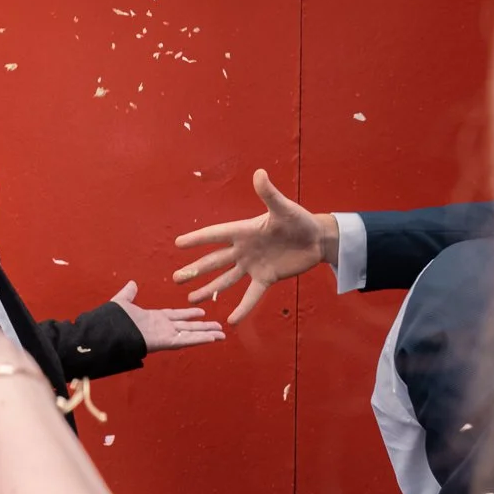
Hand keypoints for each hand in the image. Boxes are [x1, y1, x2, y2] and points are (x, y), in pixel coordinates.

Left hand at [109, 281, 224, 351]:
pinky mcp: (165, 342)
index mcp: (154, 318)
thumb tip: (132, 283)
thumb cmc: (111, 321)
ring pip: (191, 334)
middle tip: (219, 327)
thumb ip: (128, 294)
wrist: (106, 333)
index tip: (201, 312)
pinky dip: (199, 339)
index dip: (189, 314)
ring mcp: (164, 335)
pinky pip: (185, 341)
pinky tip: (212, 338)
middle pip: (188, 327)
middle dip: (204, 327)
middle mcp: (162, 327)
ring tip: (222, 334)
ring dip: (206, 334)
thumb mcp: (122, 302)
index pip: (176, 315)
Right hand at [171, 168, 337, 323]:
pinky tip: (231, 320)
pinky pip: (251, 295)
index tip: (178, 244)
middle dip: (195, 270)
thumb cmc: (299, 220)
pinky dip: (242, 308)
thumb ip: (269, 193)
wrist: (317, 239)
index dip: (197, 239)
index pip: (215, 236)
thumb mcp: (284, 207)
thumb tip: (259, 173)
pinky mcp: (266, 278)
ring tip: (191, 299)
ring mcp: (253, 265)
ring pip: (226, 280)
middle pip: (214, 261)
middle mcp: (243, 250)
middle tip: (176, 278)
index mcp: (244, 231)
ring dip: (208, 289)